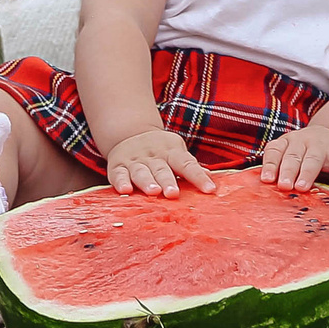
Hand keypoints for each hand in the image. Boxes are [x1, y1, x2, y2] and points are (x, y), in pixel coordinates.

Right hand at [100, 128, 214, 198]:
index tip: (210, 190)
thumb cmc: (160, 150)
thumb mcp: (176, 152)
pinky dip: (121, 182)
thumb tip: (211, 179)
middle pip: (162, 169)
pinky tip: (125, 190)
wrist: (129, 133)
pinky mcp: (117, 166)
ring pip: (141, 172)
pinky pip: (118, 174)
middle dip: (168, 181)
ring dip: (147, 182)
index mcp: (171, 151)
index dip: (198, 177)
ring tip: (154, 192)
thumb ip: (190, 167)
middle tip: (174, 194)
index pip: (187, 164)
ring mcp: (134, 161)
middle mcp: (153, 155)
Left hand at [259, 121, 328, 192]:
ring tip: (302, 188)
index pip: (275, 151)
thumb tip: (265, 191)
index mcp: (286, 142)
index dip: (270, 165)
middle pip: (293, 156)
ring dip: (307, 173)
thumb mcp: (288, 153)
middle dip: (288, 171)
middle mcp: (302, 142)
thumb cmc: (302, 152)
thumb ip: (278, 168)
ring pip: (313, 159)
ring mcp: (321, 147)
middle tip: (284, 186)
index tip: (266, 180)